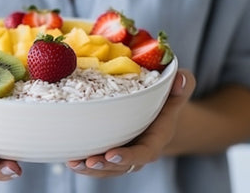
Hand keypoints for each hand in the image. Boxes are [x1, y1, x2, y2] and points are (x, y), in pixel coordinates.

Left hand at [66, 69, 195, 176]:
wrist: (158, 114)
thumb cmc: (166, 101)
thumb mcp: (176, 93)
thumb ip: (182, 87)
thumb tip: (181, 80)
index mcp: (155, 139)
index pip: (144, 153)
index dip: (129, 156)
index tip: (112, 155)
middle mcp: (138, 151)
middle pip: (121, 167)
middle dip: (104, 166)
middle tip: (88, 161)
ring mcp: (123, 154)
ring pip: (106, 169)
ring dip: (89, 168)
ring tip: (73, 162)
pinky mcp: (109, 152)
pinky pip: (96, 162)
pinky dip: (83, 163)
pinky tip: (68, 157)